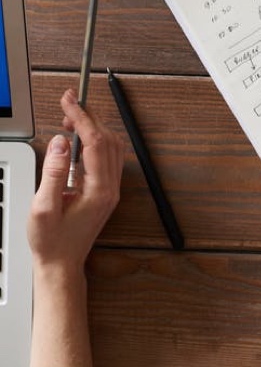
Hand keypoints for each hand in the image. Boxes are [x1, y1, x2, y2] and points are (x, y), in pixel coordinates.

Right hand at [27, 89, 123, 276]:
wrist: (62, 266)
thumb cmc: (51, 243)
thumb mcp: (42, 209)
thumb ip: (52, 173)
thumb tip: (59, 142)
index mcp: (99, 190)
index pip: (95, 142)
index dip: (82, 117)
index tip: (69, 100)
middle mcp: (111, 187)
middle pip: (108, 139)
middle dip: (89, 117)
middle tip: (69, 103)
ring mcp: (112, 188)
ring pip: (112, 145)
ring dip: (94, 127)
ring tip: (71, 120)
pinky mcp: (107, 190)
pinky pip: (109, 156)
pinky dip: (97, 141)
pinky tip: (79, 140)